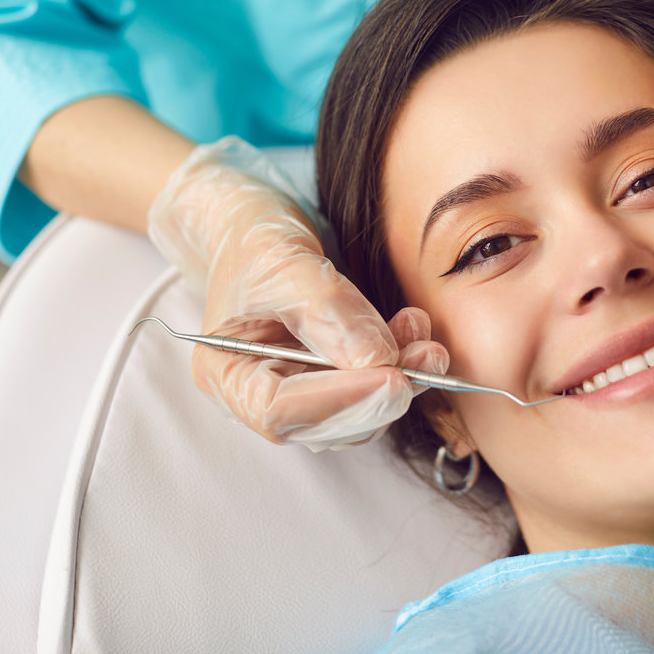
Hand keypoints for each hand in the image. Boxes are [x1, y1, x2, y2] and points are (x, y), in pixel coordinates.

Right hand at [148, 137, 447, 449]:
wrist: (261, 227)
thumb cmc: (255, 240)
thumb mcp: (282, 260)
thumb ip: (327, 310)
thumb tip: (377, 360)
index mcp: (226, 373)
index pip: (278, 411)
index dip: (338, 401)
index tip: (391, 377)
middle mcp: (260, 394)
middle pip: (323, 426)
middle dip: (380, 397)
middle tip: (425, 361)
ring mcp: (299, 392)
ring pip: (357, 416)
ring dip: (401, 382)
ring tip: (427, 341)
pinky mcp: (334, 382)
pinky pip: (373, 392)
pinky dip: (404, 368)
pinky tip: (416, 330)